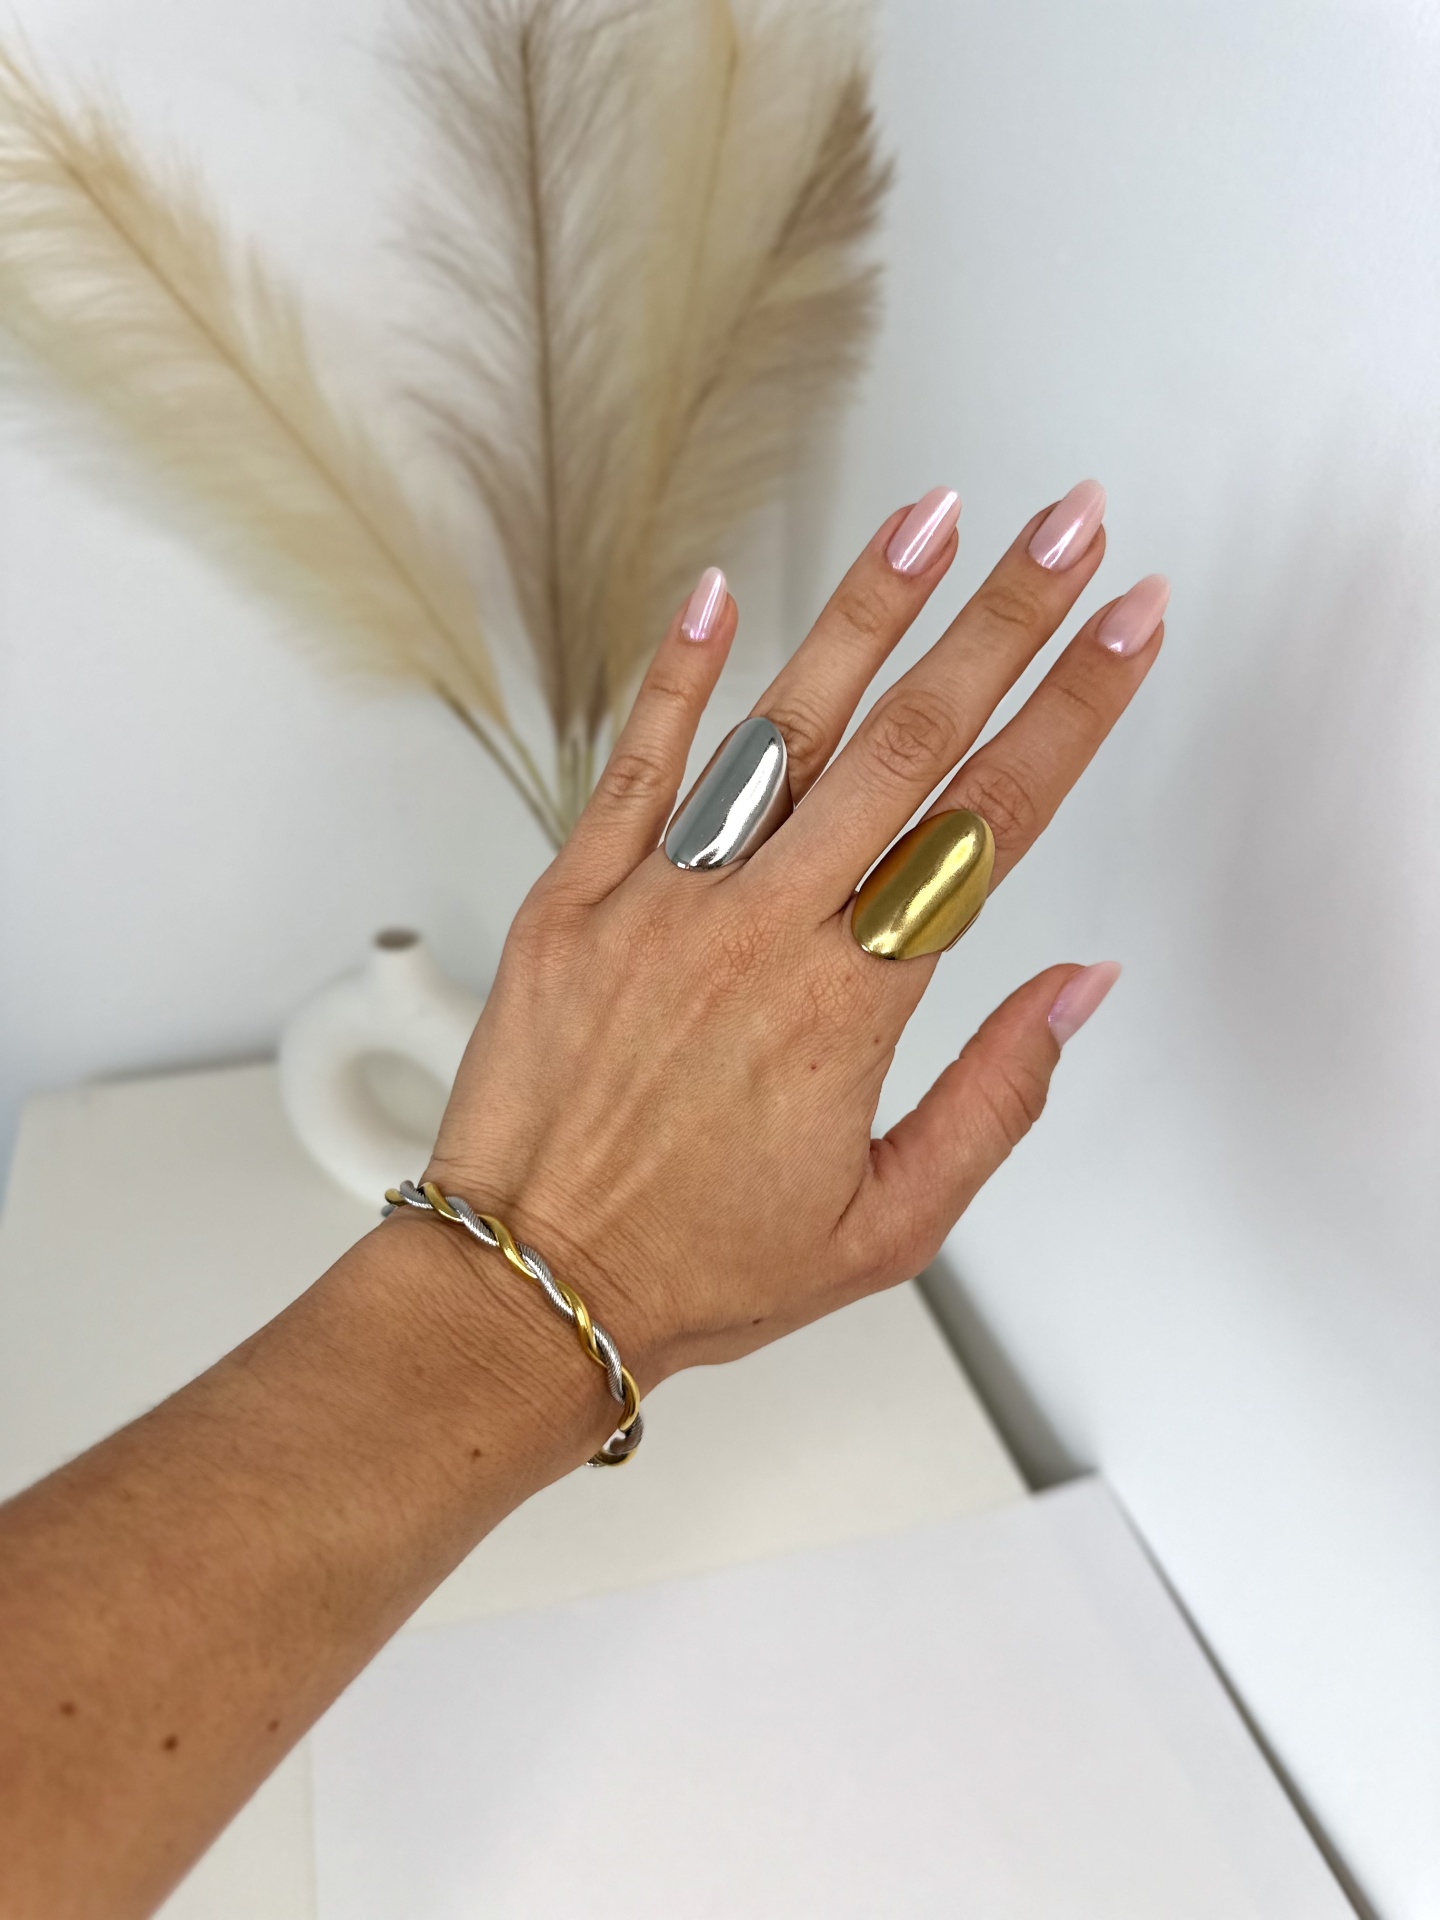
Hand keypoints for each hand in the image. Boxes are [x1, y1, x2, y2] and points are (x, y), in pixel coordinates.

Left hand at [428, 484, 1163, 1392]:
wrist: (529, 1287)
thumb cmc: (703, 1268)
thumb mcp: (889, 1225)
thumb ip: (996, 1098)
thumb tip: (1079, 985)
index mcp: (851, 1006)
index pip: (990, 825)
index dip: (1073, 714)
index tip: (1128, 628)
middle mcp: (762, 932)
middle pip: (908, 745)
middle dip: (1004, 622)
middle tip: (1067, 527)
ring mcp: (660, 904)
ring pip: (780, 731)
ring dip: (864, 615)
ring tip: (933, 519)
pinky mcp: (571, 900)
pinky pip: (630, 768)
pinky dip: (674, 677)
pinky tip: (719, 592)